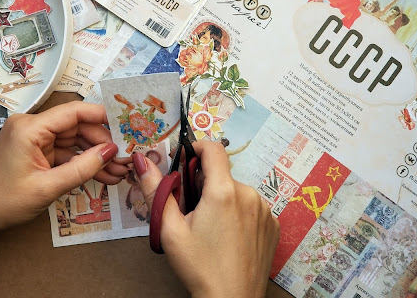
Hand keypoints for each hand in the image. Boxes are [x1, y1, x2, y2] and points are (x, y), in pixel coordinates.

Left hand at [0, 102, 128, 233]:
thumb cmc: (4, 201)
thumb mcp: (48, 187)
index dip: (101, 116)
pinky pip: (66, 152)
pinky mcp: (37, 150)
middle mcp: (32, 126)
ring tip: (118, 172)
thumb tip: (111, 152)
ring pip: (76, 140)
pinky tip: (103, 175)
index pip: (73, 112)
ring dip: (96, 156)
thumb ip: (82, 168)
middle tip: (124, 159)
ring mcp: (35, 138)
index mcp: (30, 127)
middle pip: (78, 126)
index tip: (125, 126)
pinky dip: (83, 163)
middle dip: (102, 143)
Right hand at [134, 141, 279, 297]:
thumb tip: (143, 159)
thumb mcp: (170, 229)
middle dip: (205, 184)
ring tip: (212, 229)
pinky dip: (239, 213)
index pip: (213, 149)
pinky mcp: (273, 224)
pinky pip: (252, 207)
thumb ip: (156, 189)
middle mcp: (248, 194)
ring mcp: (264, 210)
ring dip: (223, 199)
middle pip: (222, 174)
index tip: (185, 160)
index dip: (197, 148)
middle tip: (192, 211)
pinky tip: (229, 237)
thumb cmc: (199, 267)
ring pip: (237, 191)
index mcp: (222, 191)